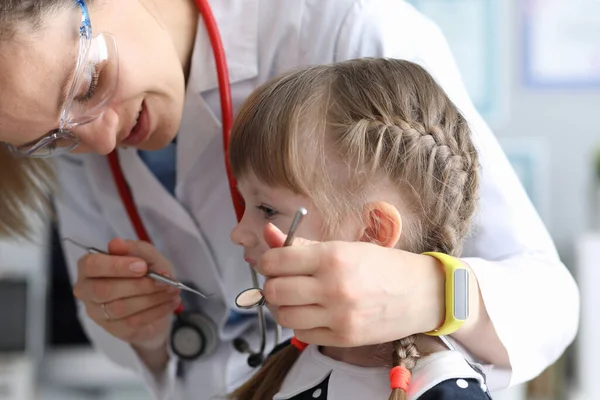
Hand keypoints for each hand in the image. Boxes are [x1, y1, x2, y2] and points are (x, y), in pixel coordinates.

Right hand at [73, 238, 180, 351]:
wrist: (159, 301)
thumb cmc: (148, 274)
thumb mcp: (150, 257)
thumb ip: (136, 249)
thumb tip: (116, 243)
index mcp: (90, 267)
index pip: (91, 265)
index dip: (116, 266)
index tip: (142, 266)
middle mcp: (87, 290)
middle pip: (103, 290)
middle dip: (138, 285)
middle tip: (163, 281)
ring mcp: (98, 313)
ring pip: (119, 308)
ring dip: (151, 298)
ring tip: (172, 290)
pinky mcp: (113, 329)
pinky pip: (133, 322)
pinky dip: (156, 311)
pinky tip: (170, 302)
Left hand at [256, 224, 445, 346]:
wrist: (421, 293)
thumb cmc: (382, 266)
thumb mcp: (344, 247)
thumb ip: (302, 244)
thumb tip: (269, 233)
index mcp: (332, 257)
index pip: (276, 261)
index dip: (267, 262)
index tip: (271, 263)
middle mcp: (333, 287)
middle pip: (275, 290)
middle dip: (272, 285)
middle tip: (281, 281)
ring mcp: (338, 316)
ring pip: (284, 316)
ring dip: (282, 307)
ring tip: (294, 299)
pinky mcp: (343, 337)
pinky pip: (302, 334)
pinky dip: (300, 324)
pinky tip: (311, 314)